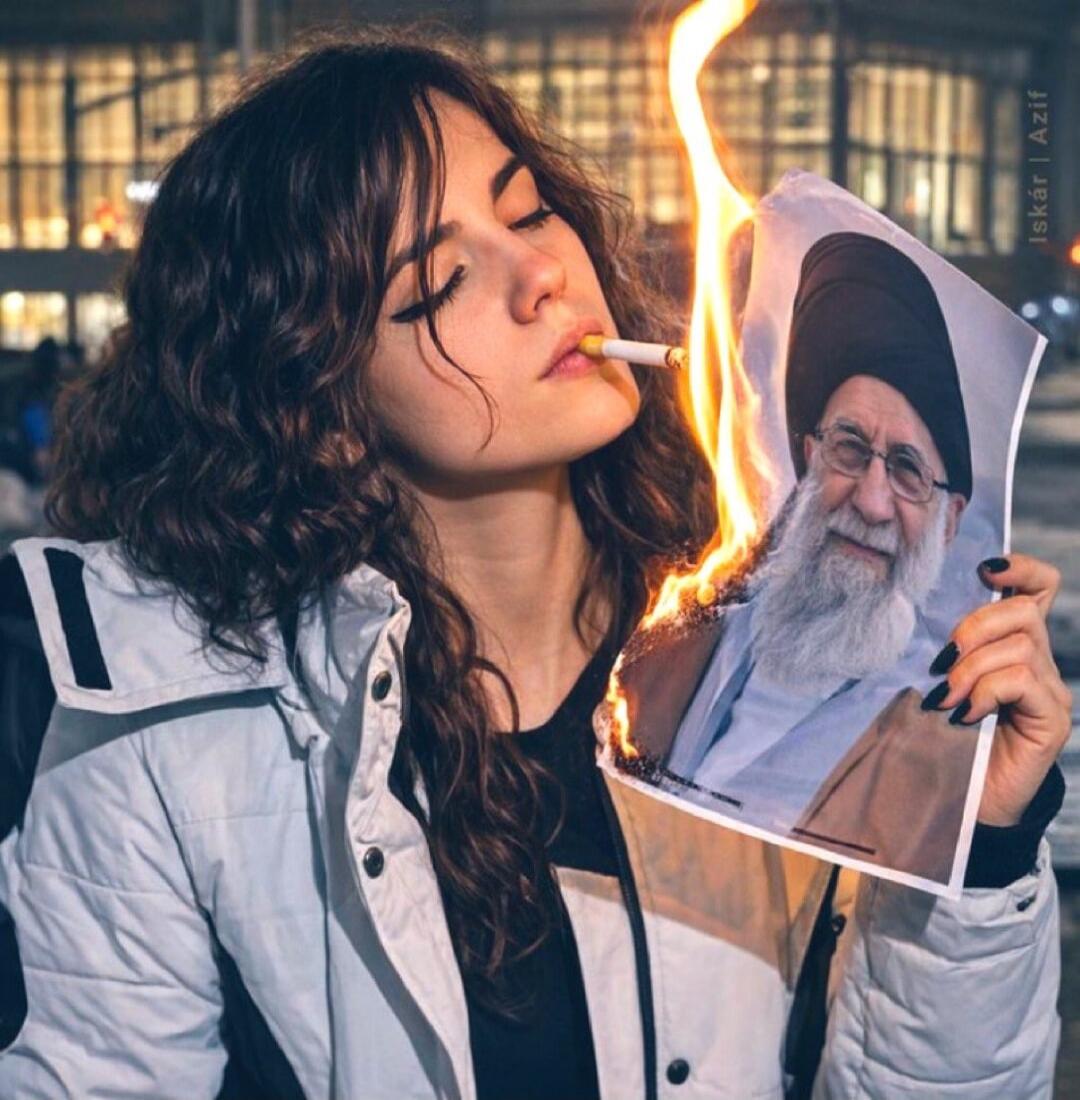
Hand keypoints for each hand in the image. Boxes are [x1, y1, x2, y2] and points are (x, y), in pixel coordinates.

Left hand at [926, 553, 1071, 826]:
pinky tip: (965, 715)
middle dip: (974, 627)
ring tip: (947, 699)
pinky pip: (1021, 680)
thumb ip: (941, 648)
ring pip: (1019, 645)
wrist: (956, 798)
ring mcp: (1049, 691)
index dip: (1018, 569)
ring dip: (972, 668)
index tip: (983, 570)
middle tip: (942, 663)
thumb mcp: (935, 679)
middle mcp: (1038, 662)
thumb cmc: (938, 735)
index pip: (1038, 588)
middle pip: (1023, 610)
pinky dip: (986, 692)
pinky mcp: (1051, 719)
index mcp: (1011, 644)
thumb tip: (913, 613)